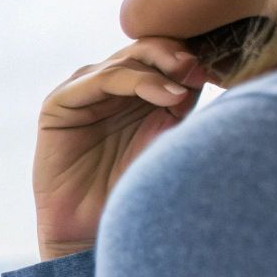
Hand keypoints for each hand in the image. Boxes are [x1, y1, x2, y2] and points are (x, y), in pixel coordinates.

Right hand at [34, 38, 207, 259]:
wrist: (89, 227)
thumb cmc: (129, 187)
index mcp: (133, 91)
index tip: (217, 73)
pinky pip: (101, 79)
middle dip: (175, 56)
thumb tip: (201, 68)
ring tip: (183, 92)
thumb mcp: (166, 138)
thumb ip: (179, 103)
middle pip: (145, 49)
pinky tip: (167, 97)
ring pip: (125, 60)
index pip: (163, 56)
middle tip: (200, 71)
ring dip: (160, 69)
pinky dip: (137, 82)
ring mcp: (82, 93)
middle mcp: (107, 87)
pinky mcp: (59, 104)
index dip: (190, 58)